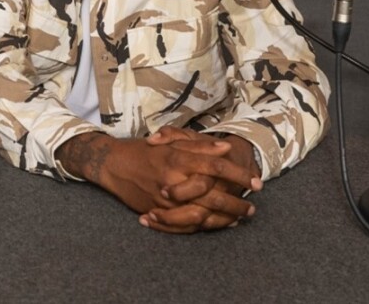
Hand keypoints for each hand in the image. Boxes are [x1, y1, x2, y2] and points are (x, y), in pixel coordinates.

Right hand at [55, 132, 259, 224]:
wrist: (113, 165)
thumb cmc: (144, 150)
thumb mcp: (171, 142)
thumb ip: (199, 146)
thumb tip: (226, 149)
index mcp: (178, 159)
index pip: (216, 166)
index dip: (238, 174)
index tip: (255, 182)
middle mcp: (173, 181)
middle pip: (213, 196)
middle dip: (236, 203)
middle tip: (252, 208)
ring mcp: (165, 200)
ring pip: (201, 215)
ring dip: (223, 219)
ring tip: (239, 219)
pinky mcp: (158, 212)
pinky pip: (184, 225)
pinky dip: (204, 227)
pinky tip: (218, 224)